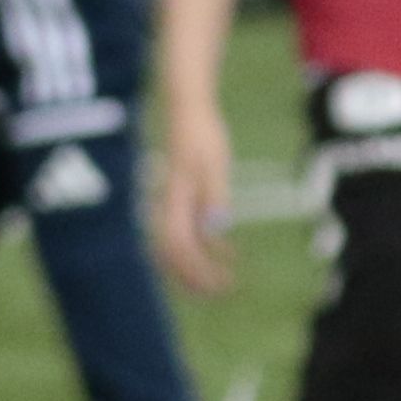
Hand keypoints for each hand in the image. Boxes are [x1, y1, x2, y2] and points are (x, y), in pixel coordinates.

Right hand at [149, 94, 238, 294]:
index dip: (197, 270)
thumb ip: (214, 195)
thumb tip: (215, 229)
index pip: (179, 247)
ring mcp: (175, 204)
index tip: (220, 283)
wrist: (190, 108)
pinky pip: (190, 233)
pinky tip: (230, 253)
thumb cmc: (203, 132)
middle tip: (223, 291)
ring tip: (225, 281)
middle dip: (196, 277)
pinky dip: (207, 249)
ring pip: (180, 248)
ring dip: (200, 267)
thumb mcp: (214, 162)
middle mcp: (170, 206)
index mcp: (175, 201)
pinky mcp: (184, 199)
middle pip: (174, 255)